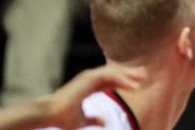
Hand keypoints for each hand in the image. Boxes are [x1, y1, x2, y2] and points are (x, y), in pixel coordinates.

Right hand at [30, 64, 145, 128]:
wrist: (50, 114)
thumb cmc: (63, 118)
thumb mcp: (82, 121)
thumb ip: (93, 119)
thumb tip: (104, 122)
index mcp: (88, 87)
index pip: (109, 81)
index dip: (122, 82)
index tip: (137, 86)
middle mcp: (89, 79)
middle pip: (113, 74)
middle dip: (129, 74)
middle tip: (144, 76)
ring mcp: (88, 77)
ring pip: (113, 73)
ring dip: (128, 76)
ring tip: (142, 80)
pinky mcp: (88, 77)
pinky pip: (109, 76)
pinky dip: (122, 79)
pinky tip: (133, 86)